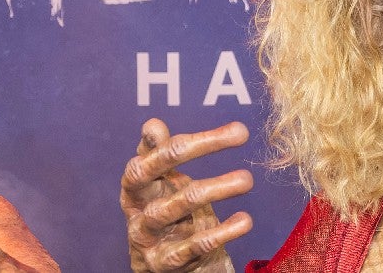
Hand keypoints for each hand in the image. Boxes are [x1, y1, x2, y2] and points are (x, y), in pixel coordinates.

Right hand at [121, 118, 253, 272]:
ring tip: (247, 179)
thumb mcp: (164, 186)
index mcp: (135, 189)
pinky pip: (195, 245)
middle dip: (198, 148)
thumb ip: (159, 155)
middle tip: (240, 132)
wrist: (169, 268)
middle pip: (158, 176)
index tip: (200, 126)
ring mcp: (148, 239)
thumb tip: (152, 124)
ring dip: (216, 188)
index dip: (169, 142)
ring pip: (176, 207)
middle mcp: (137, 210)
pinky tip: (245, 221)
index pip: (149, 159)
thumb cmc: (170, 216)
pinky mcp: (165, 263)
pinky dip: (222, 231)